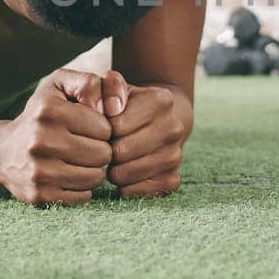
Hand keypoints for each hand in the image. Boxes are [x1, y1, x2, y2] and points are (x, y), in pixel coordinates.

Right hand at [0, 69, 114, 205]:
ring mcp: (38, 170)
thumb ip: (90, 84)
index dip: (103, 128)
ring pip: (95, 177)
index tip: (90, 128)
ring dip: (94, 170)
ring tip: (81, 160)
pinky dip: (82, 187)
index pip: (105, 128)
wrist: (1, 152)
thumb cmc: (41, 115)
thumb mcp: (60, 85)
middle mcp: (40, 140)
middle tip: (87, 146)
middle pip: (102, 154)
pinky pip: (83, 196)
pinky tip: (70, 175)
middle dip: (101, 150)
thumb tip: (112, 107)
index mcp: (49, 110)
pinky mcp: (39, 194)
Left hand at [100, 71, 186, 198]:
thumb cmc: (129, 103)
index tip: (103, 127)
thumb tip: (111, 110)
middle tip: (105, 146)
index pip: (115, 126)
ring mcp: (176, 155)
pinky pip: (138, 191)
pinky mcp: (173, 179)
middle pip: (120, 152)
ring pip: (128, 174)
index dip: (102, 129)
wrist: (160, 120)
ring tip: (113, 160)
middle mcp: (174, 128)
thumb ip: (108, 86)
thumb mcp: (116, 86)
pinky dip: (125, 187)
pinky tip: (124, 174)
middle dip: (106, 151)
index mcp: (161, 100)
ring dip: (113, 170)